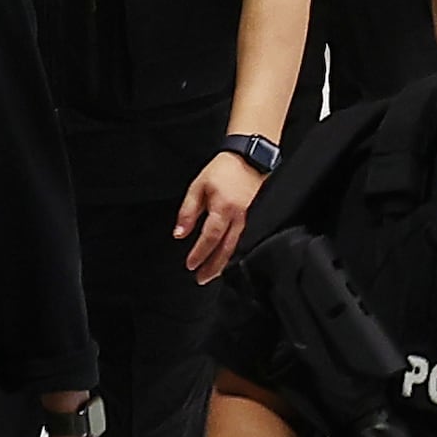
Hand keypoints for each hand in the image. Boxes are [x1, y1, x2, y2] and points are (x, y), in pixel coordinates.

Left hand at [175, 151, 263, 281]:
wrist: (249, 157)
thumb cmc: (224, 169)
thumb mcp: (198, 187)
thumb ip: (188, 212)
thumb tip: (180, 233)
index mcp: (223, 209)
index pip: (210, 238)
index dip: (200, 254)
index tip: (190, 265)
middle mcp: (239, 217)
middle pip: (226, 249)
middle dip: (213, 267)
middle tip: (201, 279)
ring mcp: (250, 219)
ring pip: (237, 248)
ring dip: (224, 264)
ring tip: (213, 274)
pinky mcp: (256, 217)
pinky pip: (246, 240)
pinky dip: (236, 252)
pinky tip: (229, 259)